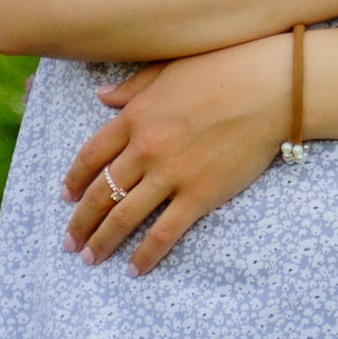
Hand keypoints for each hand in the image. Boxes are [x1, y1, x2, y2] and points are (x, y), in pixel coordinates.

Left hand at [65, 39, 289, 272]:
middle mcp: (145, 148)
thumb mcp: (169, 70)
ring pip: (124, 217)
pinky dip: (145, 255)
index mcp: (135, 117)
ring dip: (102, 242)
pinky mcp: (199, 195)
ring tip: (90, 259)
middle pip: (100, 193)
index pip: (90, 156)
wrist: (272, 88)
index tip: (65, 197)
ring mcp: (171, 174)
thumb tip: (100, 96)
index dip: (74, 180)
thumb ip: (132, 88)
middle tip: (69, 242)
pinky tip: (134, 269)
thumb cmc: (224, 69)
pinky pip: (163, 233)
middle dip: (80, 222)